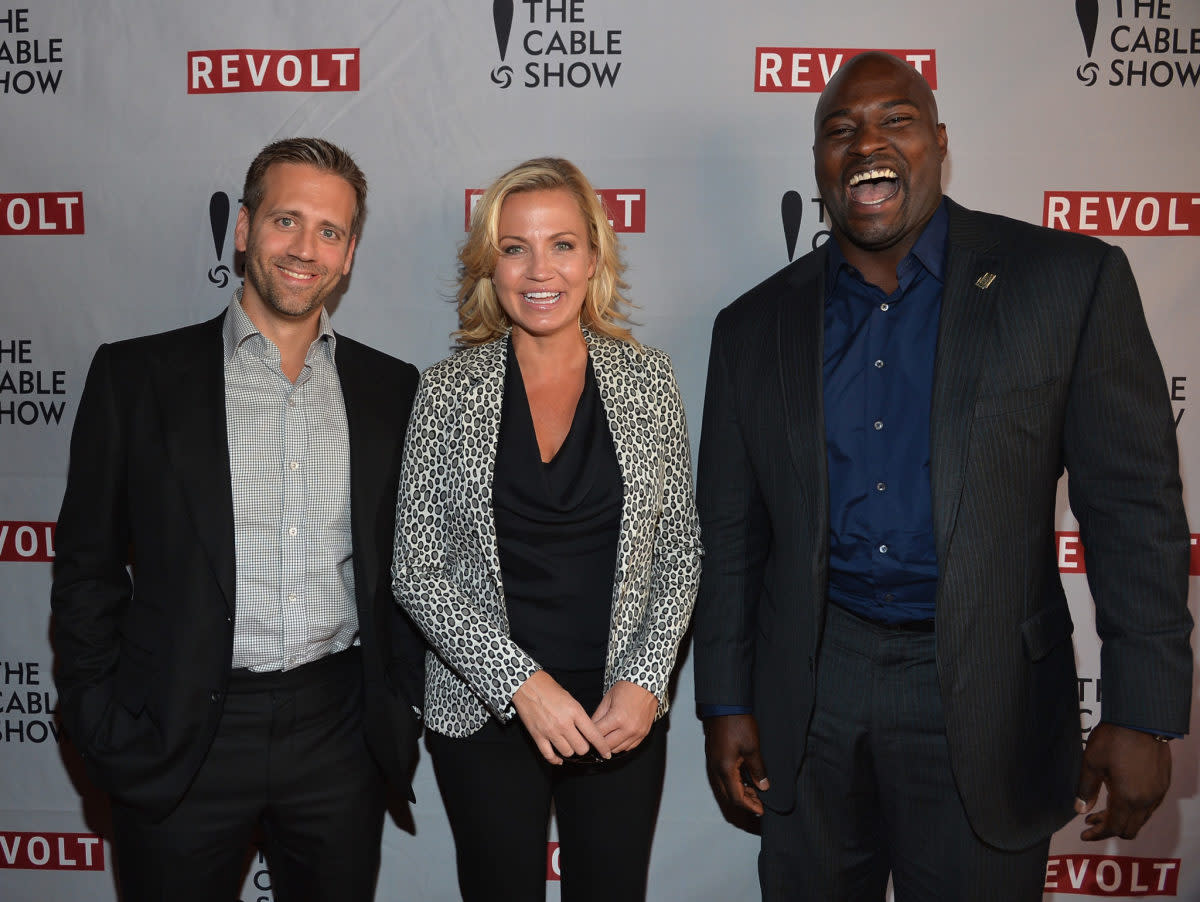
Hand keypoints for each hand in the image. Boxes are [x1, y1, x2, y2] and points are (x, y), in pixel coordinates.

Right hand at [511, 670, 612, 764]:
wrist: (528, 686)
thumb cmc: (550, 689)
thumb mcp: (571, 699)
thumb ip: (579, 716)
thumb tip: (586, 733)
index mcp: (575, 712)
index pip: (593, 735)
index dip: (602, 747)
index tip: (606, 753)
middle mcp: (564, 723)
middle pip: (581, 748)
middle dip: (584, 748)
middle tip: (582, 743)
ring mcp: (550, 731)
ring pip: (567, 753)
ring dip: (570, 751)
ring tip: (569, 745)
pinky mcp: (537, 736)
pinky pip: (549, 755)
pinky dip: (555, 759)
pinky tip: (559, 758)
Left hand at [591, 680, 658, 753]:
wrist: (646, 685)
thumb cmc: (627, 688)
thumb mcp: (607, 699)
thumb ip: (597, 716)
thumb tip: (589, 728)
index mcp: (617, 718)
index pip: (597, 735)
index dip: (588, 735)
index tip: (584, 735)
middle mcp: (629, 728)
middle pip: (607, 746)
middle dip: (598, 743)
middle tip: (593, 738)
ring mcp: (638, 733)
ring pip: (617, 750)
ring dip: (609, 746)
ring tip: (605, 738)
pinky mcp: (644, 734)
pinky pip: (629, 747)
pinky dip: (621, 745)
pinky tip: (616, 738)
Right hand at [704, 713, 768, 816]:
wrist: (723, 705)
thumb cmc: (737, 723)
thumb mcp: (753, 747)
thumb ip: (758, 770)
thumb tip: (763, 786)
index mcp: (725, 769)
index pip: (736, 797)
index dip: (749, 806)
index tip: (761, 810)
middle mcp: (715, 769)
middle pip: (728, 795)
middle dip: (744, 801)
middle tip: (760, 802)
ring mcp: (712, 762)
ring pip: (724, 786)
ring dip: (738, 792)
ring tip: (755, 791)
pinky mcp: (713, 755)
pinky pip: (722, 776)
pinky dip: (733, 782)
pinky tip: (744, 778)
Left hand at [1076, 722, 1170, 840]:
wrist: (1141, 720)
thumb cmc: (1114, 739)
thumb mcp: (1091, 763)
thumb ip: (1085, 789)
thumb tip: (1080, 809)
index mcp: (1127, 798)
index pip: (1113, 828)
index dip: (1097, 834)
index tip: (1084, 834)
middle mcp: (1146, 800)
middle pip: (1129, 829)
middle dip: (1108, 829)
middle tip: (1090, 822)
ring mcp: (1158, 793)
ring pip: (1140, 819)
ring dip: (1122, 819)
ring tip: (1101, 809)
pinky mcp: (1163, 784)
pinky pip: (1149, 807)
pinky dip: (1133, 809)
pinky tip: (1120, 797)